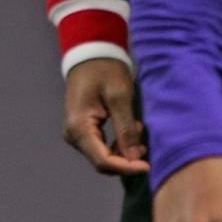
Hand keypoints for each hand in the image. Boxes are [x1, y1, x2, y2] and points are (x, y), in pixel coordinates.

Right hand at [63, 57, 147, 175]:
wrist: (91, 54)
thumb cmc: (105, 71)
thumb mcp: (119, 97)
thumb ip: (126, 129)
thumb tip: (134, 158)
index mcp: (79, 127)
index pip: (103, 160)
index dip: (126, 167)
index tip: (148, 166)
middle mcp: (73, 135)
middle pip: (102, 162)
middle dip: (126, 158)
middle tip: (144, 140)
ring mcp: (76, 134)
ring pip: (103, 156)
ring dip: (124, 150)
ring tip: (137, 127)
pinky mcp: (83, 131)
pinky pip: (102, 147)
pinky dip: (119, 144)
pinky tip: (129, 128)